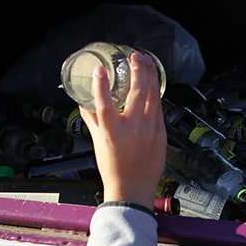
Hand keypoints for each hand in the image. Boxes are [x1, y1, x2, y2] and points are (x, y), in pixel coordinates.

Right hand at [79, 52, 165, 208]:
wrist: (132, 190)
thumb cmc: (113, 168)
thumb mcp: (97, 143)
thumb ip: (92, 120)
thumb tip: (84, 103)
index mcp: (112, 131)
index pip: (103, 102)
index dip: (100, 84)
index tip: (100, 69)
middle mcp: (132, 128)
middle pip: (137, 91)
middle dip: (138, 69)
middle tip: (135, 56)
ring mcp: (149, 130)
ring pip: (153, 96)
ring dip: (151, 76)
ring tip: (147, 63)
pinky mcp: (161, 134)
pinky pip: (159, 108)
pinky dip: (156, 94)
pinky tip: (154, 85)